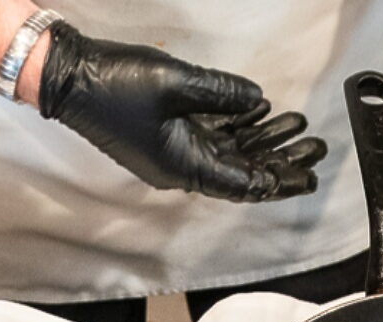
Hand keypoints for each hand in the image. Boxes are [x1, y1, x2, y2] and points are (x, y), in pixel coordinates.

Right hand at [38, 23, 326, 202]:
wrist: (67, 77)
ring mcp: (171, 150)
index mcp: (184, 166)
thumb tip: (259, 101)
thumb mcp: (177, 83)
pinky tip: (259, 113)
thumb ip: (224, 93)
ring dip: (262, 140)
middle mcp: (180, 166)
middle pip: (241, 170)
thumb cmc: (115, 85)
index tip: (309, 176)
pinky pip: (209, 135)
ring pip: (228, 151)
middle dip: (280, 159)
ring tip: (296, 126)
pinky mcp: (163, 133)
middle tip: (315, 149)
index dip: (279, 179)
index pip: (243, 182)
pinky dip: (237, 127)